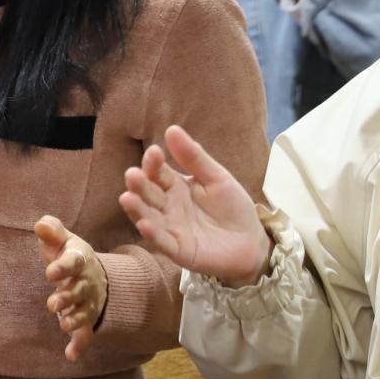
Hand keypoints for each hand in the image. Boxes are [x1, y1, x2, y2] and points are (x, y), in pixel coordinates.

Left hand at [35, 216, 105, 361]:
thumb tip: (40, 225)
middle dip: (67, 297)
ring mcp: (88, 302)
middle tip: (52, 304)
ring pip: (84, 312)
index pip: (73, 262)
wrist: (92, 273)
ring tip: (64, 325)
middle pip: (79, 290)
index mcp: (80, 259)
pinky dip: (80, 345)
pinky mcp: (86, 320)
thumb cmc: (67, 254)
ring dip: (75, 319)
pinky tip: (71, 355)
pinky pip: (86, 334)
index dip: (63, 267)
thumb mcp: (61, 239)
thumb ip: (51, 230)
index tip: (50, 272)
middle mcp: (87, 282)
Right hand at [120, 124, 271, 287]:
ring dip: (137, 208)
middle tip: (132, 174)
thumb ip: (194, 158)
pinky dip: (152, 234)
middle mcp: (167, 206)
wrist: (252, 243)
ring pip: (148, 216)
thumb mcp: (217, 178)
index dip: (153, 163)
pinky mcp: (178, 250)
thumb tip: (171, 128)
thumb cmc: (233, 208)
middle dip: (139, 184)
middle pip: (148, 193)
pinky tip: (145, 224)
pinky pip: (162, 241)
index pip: (158, 172)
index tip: (154, 152)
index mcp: (175, 186)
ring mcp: (170, 228)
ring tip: (127, 198)